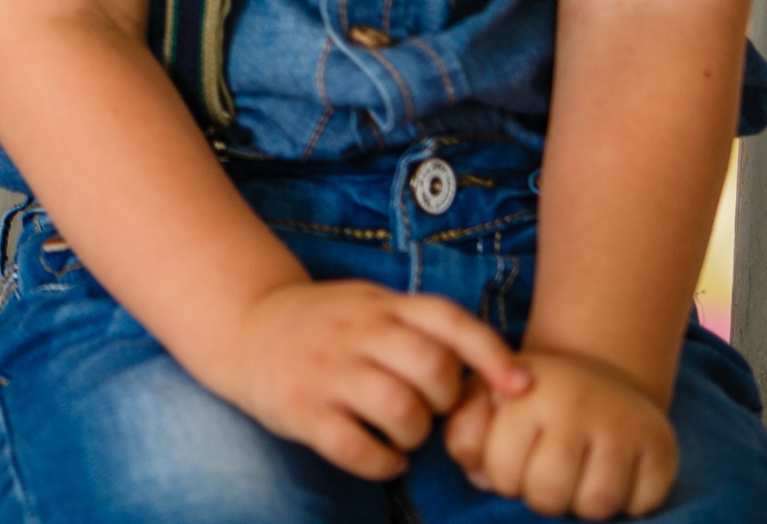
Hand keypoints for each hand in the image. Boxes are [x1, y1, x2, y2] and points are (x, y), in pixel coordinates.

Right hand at [220, 279, 529, 480]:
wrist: (246, 325)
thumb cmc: (327, 325)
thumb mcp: (370, 305)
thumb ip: (421, 328)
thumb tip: (496, 372)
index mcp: (378, 304)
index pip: (446, 318)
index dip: (491, 354)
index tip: (520, 386)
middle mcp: (354, 330)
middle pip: (429, 366)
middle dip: (445, 400)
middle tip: (432, 408)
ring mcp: (326, 369)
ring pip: (399, 408)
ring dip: (415, 434)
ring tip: (404, 435)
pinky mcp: (301, 408)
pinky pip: (357, 448)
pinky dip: (382, 462)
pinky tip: (383, 457)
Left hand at [446, 348, 676, 517]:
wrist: (598, 371)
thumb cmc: (531, 396)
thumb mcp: (487, 399)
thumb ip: (466, 432)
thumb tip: (477, 473)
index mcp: (525, 391)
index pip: (502, 472)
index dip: (503, 479)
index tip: (512, 460)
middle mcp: (575, 401)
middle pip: (549, 494)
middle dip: (542, 496)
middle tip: (546, 474)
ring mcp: (622, 422)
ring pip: (596, 505)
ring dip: (583, 503)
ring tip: (577, 475)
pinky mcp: (661, 445)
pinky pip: (640, 505)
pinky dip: (626, 503)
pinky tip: (614, 473)